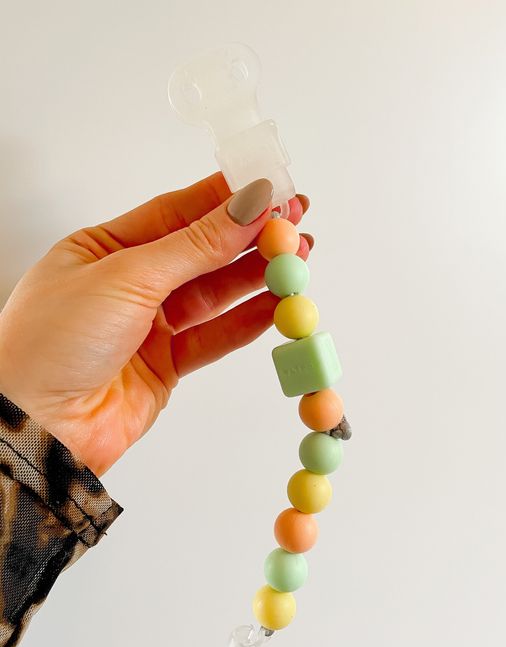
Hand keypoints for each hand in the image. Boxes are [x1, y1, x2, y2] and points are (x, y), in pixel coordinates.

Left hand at [0, 173, 310, 475]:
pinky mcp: (165, 364)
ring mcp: (148, 326)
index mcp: (105, 247)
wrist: (36, 427)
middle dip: (249, 237)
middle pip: (202, 252)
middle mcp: (129, 283)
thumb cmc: (52, 342)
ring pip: (214, 294)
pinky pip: (215, 336)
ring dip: (256, 277)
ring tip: (298, 261)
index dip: (226, 199)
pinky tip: (276, 304)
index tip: (270, 188)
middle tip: (294, 225)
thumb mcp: (126, 276)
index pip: (177, 212)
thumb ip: (194, 246)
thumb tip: (245, 207)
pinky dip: (247, 321)